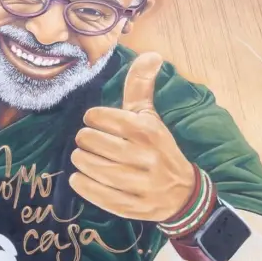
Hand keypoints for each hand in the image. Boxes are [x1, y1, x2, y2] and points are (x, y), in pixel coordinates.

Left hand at [68, 52, 194, 221]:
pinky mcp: (133, 207)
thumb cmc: (157, 148)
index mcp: (147, 130)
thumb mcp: (150, 117)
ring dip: (81, 162)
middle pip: (92, 142)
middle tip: (86, 142)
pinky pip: (98, 194)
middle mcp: (145, 156)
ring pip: (93, 168)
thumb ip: (141, 86)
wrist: (182, 193)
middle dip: (84, 141)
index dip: (93, 119)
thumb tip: (151, 54)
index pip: (101, 117)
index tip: (96, 122)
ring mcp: (140, 184)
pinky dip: (83, 185)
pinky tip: (78, 178)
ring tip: (82, 158)